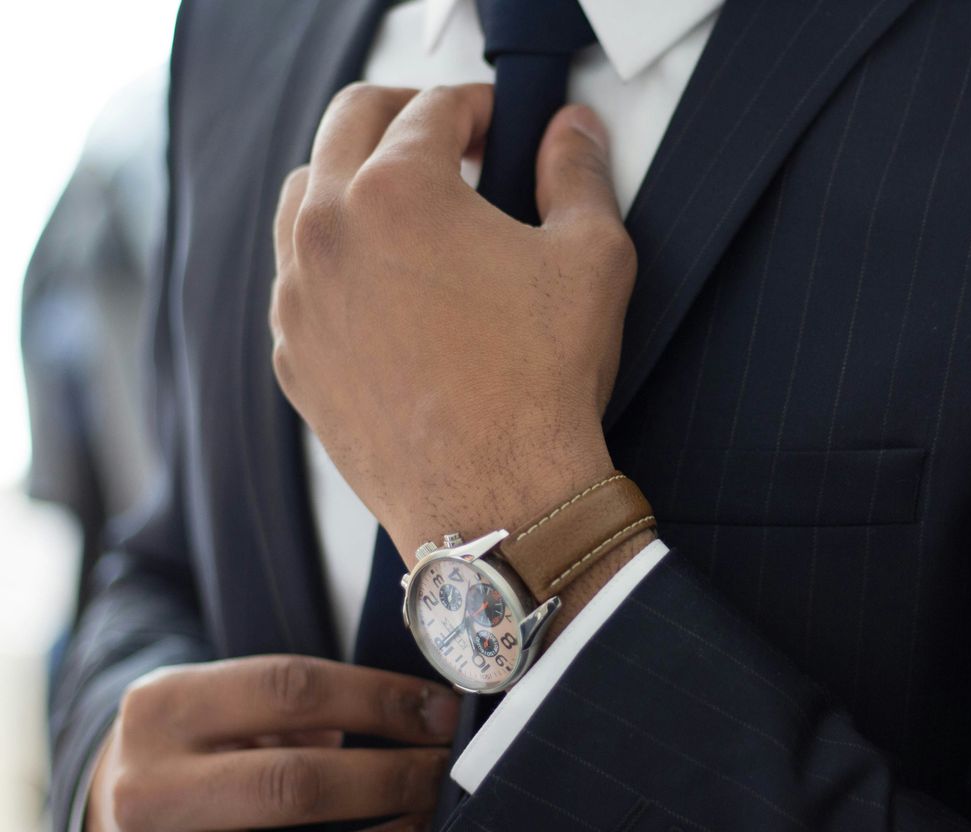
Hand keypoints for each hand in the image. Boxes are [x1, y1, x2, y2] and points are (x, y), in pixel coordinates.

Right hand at [85, 655, 459, 831]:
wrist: (111, 813)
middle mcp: (152, 789)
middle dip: (391, 779)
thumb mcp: (222, 698)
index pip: (293, 690)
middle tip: (445, 773)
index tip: (441, 713)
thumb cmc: (196, 742)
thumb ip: (300, 703)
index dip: (381, 700)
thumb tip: (420, 714)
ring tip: (424, 828)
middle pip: (296, 784)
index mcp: (166, 708)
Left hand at [269, 82, 635, 566]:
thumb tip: (573, 132)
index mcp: (397, 190)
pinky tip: (382, 287)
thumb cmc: (543, 383)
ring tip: (406, 208)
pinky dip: (333, 260)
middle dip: (404, 116)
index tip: (498, 125)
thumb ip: (579, 174)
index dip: (477, 106)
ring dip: (354, 180)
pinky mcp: (293, 356)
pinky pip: (297, 280)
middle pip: (349, 124)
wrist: (496, 499)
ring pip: (305, 197)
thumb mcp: (591, 259)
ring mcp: (298, 298)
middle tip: (449, 141)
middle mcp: (329, 232)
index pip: (431, 107)